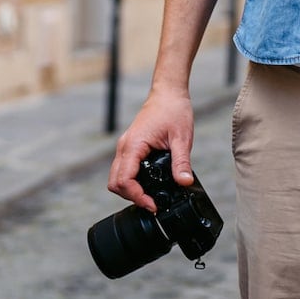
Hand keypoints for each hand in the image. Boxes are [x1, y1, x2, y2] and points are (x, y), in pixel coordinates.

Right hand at [108, 89, 195, 212]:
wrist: (168, 93)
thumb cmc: (173, 110)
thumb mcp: (181, 138)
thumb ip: (181, 162)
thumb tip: (184, 183)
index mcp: (133, 145)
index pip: (124, 180)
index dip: (137, 197)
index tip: (154, 205)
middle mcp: (124, 147)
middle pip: (115, 183)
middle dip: (131, 196)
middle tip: (153, 202)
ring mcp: (125, 147)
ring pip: (117, 177)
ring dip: (130, 190)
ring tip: (152, 195)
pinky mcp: (130, 147)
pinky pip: (123, 169)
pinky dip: (132, 181)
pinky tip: (149, 183)